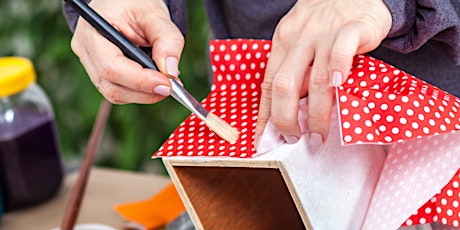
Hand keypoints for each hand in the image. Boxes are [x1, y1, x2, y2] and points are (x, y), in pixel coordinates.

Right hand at [70, 0, 183, 103]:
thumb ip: (167, 40)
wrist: (123, 1)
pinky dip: (139, 91)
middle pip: (111, 86)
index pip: (111, 67)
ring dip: (144, 94)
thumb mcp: (155, 15)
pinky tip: (155, 82)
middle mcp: (84, 49)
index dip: (140, 81)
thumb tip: (170, 71)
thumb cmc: (136, 3)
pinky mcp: (99, 71)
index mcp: (93, 30)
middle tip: (171, 87)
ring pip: (115, 93)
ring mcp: (89, 62)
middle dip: (144, 92)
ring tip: (166, 83)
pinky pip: (118, 90)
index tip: (167, 85)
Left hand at [255, 0, 391, 145]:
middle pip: (284, 85)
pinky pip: (342, 50)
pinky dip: (340, 71)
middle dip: (285, 120)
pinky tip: (340, 88)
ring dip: (315, 114)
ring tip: (318, 136)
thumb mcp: (300, 41)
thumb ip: (295, 70)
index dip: (265, 115)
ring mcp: (324, 34)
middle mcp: (298, 39)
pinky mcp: (352, 28)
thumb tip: (289, 111)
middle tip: (294, 140)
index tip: (264, 140)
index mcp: (282, 44)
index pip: (268, 85)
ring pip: (315, 78)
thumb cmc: (326, 22)